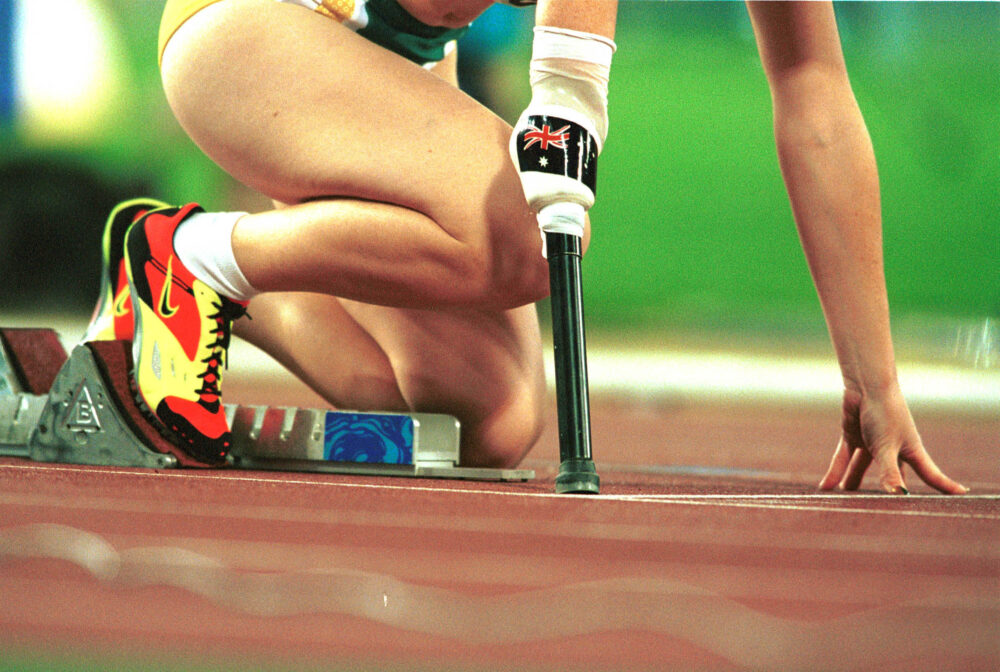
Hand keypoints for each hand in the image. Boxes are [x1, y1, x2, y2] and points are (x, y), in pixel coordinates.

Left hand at [819, 387, 968, 493]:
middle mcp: (893, 449)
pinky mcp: (853, 437)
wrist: (865, 386)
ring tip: (848, 501)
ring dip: (855, 482)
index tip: (963, 494)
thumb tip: (897, 493)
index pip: (930, 474)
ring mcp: (872, 443)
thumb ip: (889, 472)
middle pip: (893, 474)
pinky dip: (835, 471)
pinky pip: (843, 459)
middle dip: (891, 488)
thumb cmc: (884, 413)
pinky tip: (825, 487)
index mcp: (911, 451)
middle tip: (889, 510)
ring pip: (862, 468)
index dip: (945, 486)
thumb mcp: (887, 447)